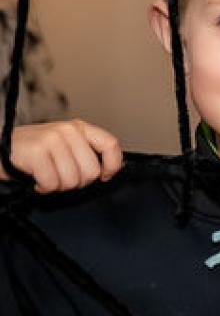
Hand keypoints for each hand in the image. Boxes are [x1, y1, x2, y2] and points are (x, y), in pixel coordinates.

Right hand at [3, 120, 123, 192]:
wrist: (0, 149)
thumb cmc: (34, 151)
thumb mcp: (65, 145)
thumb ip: (86, 153)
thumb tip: (109, 170)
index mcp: (79, 128)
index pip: (110, 144)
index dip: (112, 165)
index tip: (105, 176)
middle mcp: (68, 130)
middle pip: (91, 171)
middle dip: (77, 181)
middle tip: (61, 176)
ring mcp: (52, 139)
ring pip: (72, 180)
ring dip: (58, 185)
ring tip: (47, 175)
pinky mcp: (37, 152)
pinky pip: (52, 183)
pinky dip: (44, 187)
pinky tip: (36, 179)